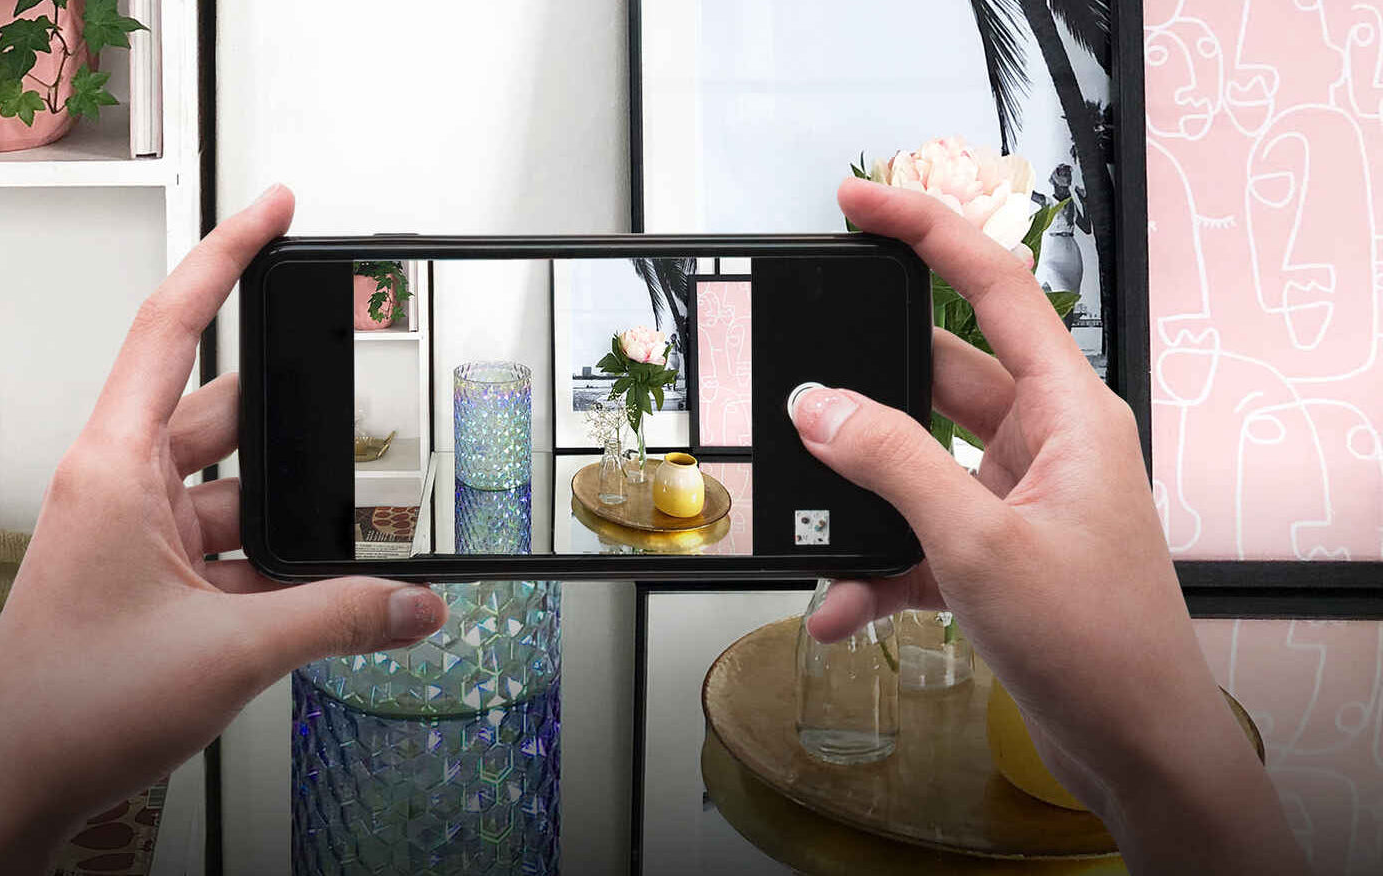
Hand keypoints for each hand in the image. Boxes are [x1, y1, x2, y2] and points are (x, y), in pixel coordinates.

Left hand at [0, 186, 447, 873]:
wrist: (21, 787)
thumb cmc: (71, 705)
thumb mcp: (231, 652)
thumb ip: (340, 619)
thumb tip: (418, 602)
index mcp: (116, 468)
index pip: (173, 327)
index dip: (227, 256)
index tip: (273, 211)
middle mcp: (124, 488)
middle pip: (225, 412)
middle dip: (297, 419)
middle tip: (364, 409)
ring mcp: (140, 536)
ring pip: (239, 490)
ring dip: (293, 512)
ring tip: (360, 529)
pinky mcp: (157, 580)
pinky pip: (235, 546)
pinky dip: (281, 564)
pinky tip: (329, 589)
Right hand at [792, 179, 1304, 873]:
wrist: (1133, 743)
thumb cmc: (1097, 641)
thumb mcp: (977, 541)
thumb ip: (892, 463)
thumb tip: (822, 406)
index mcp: (1068, 410)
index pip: (995, 284)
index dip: (926, 230)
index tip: (861, 203)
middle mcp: (1046, 441)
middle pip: (938, 375)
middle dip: (865, 392)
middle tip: (800, 380)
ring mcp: (1019, 497)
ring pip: (916, 463)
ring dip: (861, 500)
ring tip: (812, 525)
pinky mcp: (996, 550)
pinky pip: (918, 534)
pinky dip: (875, 565)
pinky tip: (839, 604)